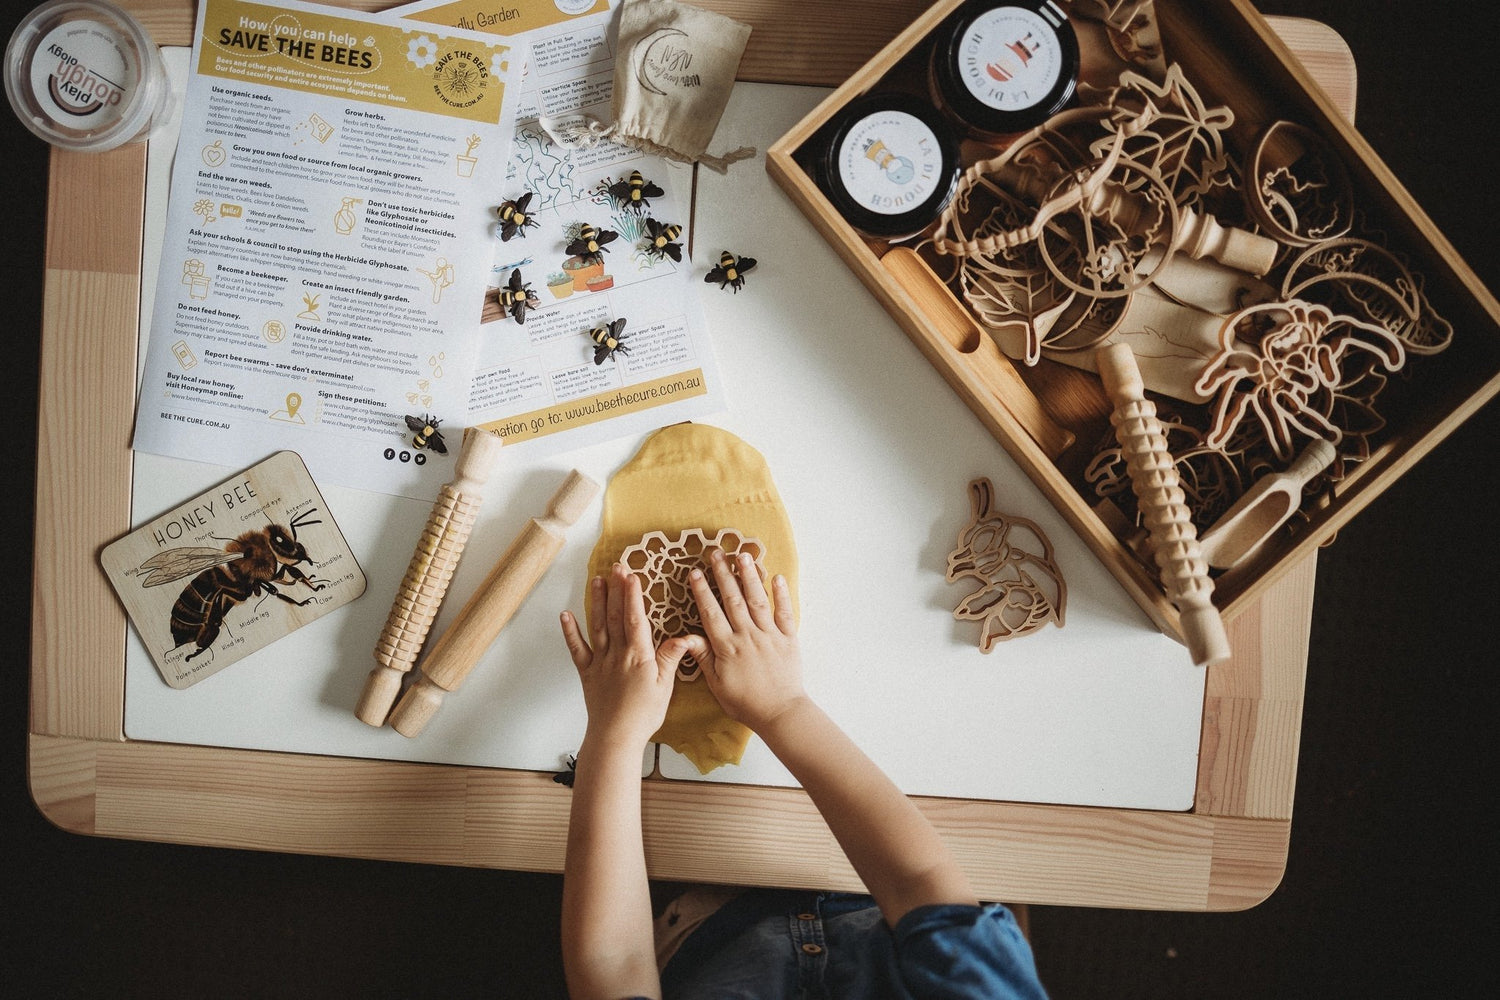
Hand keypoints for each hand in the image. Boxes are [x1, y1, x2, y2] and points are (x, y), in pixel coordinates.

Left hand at [560, 563, 690, 747]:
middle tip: (617, 567)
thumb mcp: (665, 687)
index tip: (633, 576)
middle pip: (616, 616)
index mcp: (639, 656)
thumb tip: (683, 637)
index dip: (634, 595)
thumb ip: (670, 658)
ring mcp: (600, 662)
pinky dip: (570, 631)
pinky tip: (565, 615)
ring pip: (598, 626)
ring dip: (597, 602)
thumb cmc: (643, 715)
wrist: (616, 737)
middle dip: (617, 589)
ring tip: (598, 580)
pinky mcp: (587, 673)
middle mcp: (617, 654)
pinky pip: (577, 649)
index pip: (636, 619)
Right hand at [686, 549, 805, 732]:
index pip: (711, 613)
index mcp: (727, 647)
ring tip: (743, 555)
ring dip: (750, 576)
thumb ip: (703, 657)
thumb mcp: (716, 683)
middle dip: (724, 574)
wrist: (779, 713)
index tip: (695, 572)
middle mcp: (747, 636)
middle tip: (716, 553)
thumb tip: (686, 636)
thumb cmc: (745, 702)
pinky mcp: (788, 639)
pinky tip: (777, 577)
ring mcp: (769, 635)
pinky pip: (785, 612)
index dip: (702, 591)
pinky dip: (782, 594)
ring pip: (757, 600)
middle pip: (733, 599)